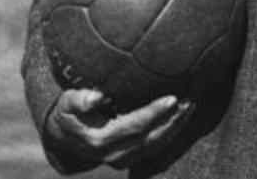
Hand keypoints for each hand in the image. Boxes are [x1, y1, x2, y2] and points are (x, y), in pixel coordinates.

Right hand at [45, 89, 192, 168]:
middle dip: (173, 120)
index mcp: (100, 140)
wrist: (65, 142)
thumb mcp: (66, 105)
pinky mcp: (132, 158)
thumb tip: (97, 96)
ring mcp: (124, 159)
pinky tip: (183, 117)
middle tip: (190, 101)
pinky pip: (157, 147)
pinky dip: (172, 132)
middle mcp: (115, 154)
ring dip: (176, 127)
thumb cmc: (68, 116)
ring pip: (157, 145)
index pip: (134, 126)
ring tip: (191, 106)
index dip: (154, 113)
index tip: (172, 98)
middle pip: (151, 137)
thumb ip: (79, 100)